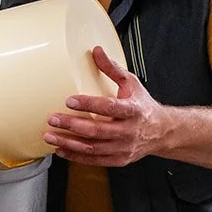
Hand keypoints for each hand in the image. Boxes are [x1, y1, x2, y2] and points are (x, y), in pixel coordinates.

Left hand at [43, 46, 171, 166]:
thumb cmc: (143, 106)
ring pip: (93, 148)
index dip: (89, 104)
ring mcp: (124, 148)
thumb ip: (112, 69)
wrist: (161, 131)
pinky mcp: (119, 160)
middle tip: (53, 119)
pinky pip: (95, 160)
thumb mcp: (131, 83)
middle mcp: (129, 131)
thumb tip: (96, 51)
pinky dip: (76, 156)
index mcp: (133, 110)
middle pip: (97, 130)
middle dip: (72, 125)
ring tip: (50, 136)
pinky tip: (61, 150)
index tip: (70, 101)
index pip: (109, 107)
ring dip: (69, 143)